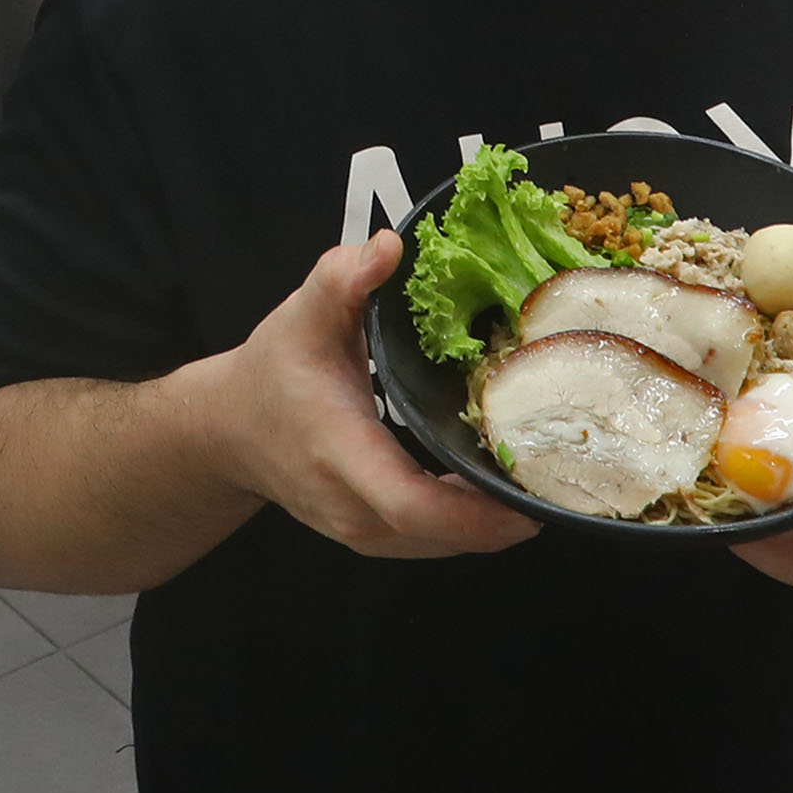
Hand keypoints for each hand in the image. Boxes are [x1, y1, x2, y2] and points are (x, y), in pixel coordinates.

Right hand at [190, 231, 536, 561]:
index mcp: (341, 455)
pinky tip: (504, 485)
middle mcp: (354, 509)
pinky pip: (438, 541)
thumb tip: (390, 247)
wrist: (230, 431)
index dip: (476, 509)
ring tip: (544, 476)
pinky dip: (476, 522)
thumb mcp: (303, 316)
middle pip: (445, 534)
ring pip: (448, 546)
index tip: (529, 492)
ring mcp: (365, 534)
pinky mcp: (376, 539)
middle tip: (563, 470)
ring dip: (497, 520)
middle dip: (507, 512)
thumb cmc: (273, 374)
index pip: (411, 504)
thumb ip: (342, 278)